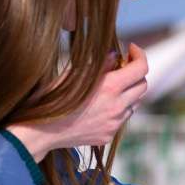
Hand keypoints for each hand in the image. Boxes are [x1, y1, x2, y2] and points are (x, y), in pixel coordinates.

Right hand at [6, 43, 149, 160]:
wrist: (41, 130)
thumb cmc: (52, 97)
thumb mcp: (74, 74)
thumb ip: (100, 64)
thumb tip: (116, 56)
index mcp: (110, 87)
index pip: (140, 69)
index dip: (140, 56)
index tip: (132, 49)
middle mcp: (117, 106)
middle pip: (143, 86)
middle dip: (135, 73)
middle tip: (122, 66)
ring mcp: (115, 122)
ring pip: (134, 103)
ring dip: (128, 91)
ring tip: (110, 86)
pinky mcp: (110, 134)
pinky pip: (123, 118)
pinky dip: (119, 107)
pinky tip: (101, 104)